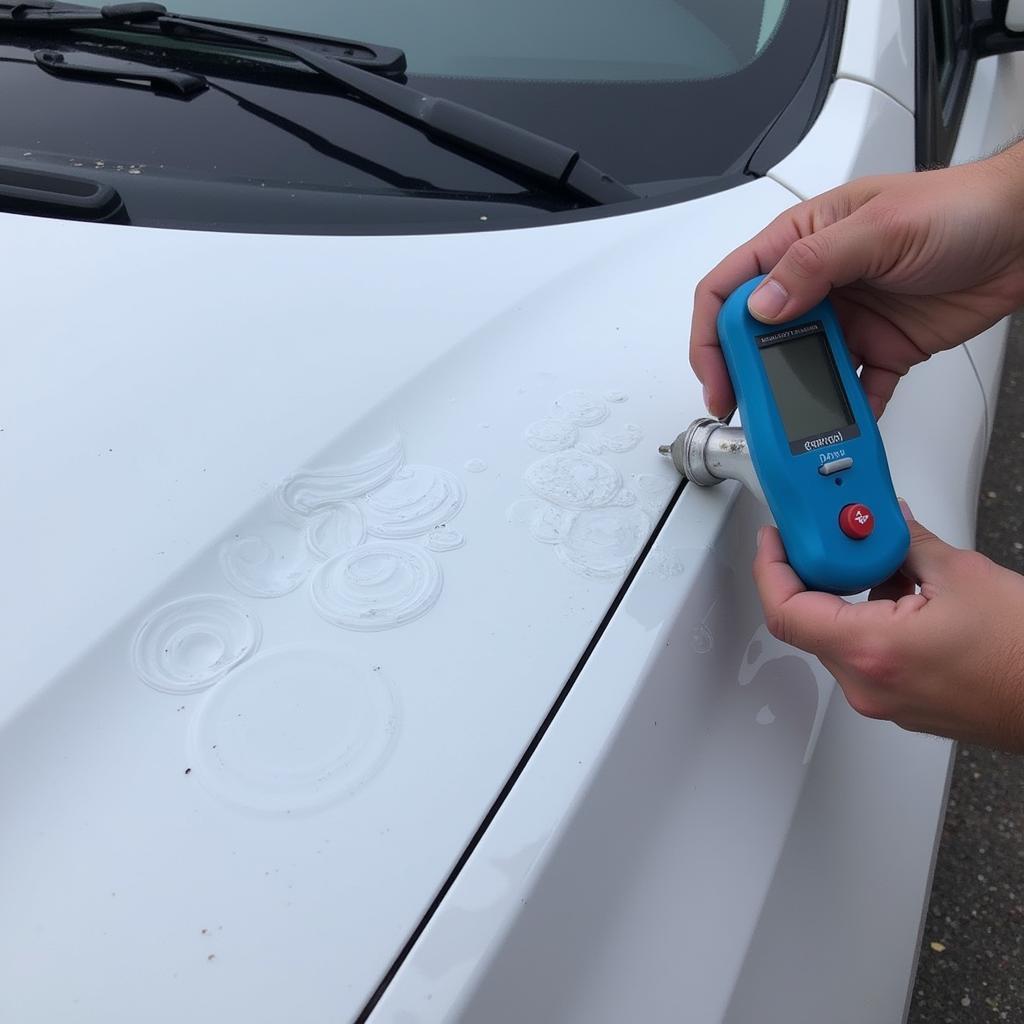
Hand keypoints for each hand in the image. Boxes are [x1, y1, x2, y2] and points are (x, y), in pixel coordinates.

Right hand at [690, 145, 1023, 418]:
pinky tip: (845, 424)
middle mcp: (817, 282)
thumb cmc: (962, 208)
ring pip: (801, 368)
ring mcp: (848, 317)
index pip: (731, 288)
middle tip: (747, 408)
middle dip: (746, 375)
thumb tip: (761, 305)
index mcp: (802, 241)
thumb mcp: (880, 228)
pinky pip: (853, 388)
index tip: (717, 374)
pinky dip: (847, 410)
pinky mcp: (881, 346)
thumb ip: (815, 264)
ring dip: (795, 397)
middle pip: (757, 337)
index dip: (712, 334)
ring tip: (795, 423)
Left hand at [753, 503, 1023, 750]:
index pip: (786, 611)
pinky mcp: (900, 704)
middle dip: (815, 574)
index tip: (775, 540)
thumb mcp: (963, 576)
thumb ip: (908, 542)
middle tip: (832, 539)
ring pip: (836, 638)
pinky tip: (902, 594)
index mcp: (873, 650)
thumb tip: (886, 522)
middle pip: (807, 623)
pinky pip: (863, 656)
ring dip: (847, 596)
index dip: (770, 568)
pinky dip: (868, 620)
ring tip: (886, 564)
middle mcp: (868, 684)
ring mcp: (882, 700)